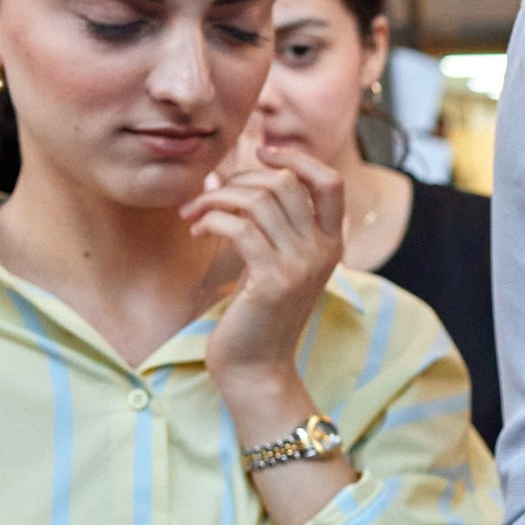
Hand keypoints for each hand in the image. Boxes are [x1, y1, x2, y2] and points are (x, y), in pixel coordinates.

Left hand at [184, 145, 345, 413]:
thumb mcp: (276, 266)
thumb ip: (276, 228)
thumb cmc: (259, 318)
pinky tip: (197, 231)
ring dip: (216, 199)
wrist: (257, 371)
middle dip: (238, 181)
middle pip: (285, 183)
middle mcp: (322, 251)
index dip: (297, 158)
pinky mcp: (273, 279)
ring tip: (194, 214)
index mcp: (330, 245)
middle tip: (208, 197)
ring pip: (258, 200)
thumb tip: (246, 178)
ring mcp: (301, 265)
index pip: (329, 182)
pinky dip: (211, 220)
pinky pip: (239, 226)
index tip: (261, 154)